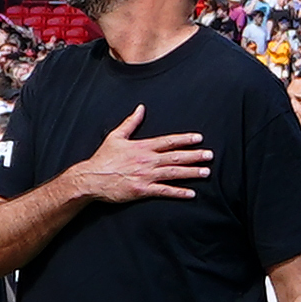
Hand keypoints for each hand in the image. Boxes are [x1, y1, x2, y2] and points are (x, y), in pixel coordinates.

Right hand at [70, 105, 210, 204]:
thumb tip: (141, 108)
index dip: (185, 139)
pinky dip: (178, 192)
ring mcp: (145, 176)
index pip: (168, 141)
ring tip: (206, 172)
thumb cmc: (102, 158)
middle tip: (210, 155)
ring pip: (173, 173)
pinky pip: (164, 191)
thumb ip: (131, 122)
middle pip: (175, 157)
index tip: (199, 138)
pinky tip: (191, 193)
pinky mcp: (142, 190)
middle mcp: (147, 160)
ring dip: (191, 172)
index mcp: (142, 147)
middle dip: (194, 156)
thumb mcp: (115, 137)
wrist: (90, 178)